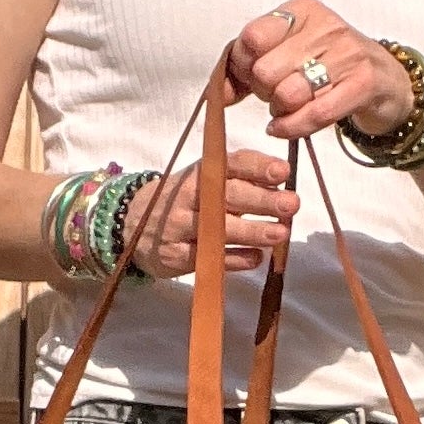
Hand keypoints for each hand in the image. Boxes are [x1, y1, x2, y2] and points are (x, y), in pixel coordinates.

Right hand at [124, 149, 298, 276]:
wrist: (132, 223)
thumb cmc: (185, 200)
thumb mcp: (204, 179)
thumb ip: (239, 178)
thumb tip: (282, 182)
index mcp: (202, 172)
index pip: (232, 164)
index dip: (258, 167)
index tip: (283, 171)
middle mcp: (190, 196)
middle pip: (228, 196)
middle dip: (262, 200)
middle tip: (292, 204)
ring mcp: (181, 227)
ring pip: (220, 229)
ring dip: (253, 232)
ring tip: (280, 233)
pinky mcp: (176, 256)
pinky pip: (209, 259)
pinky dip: (235, 259)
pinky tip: (256, 258)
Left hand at [226, 0, 413, 142]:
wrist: (385, 81)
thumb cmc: (327, 68)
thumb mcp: (289, 54)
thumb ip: (249, 68)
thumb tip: (218, 93)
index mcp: (302, 10)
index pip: (252, 37)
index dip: (243, 66)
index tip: (251, 78)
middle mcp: (326, 25)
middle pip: (266, 71)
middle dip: (264, 92)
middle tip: (275, 95)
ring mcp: (347, 53)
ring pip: (288, 94)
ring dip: (280, 111)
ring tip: (287, 108)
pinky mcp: (363, 84)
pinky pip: (315, 114)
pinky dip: (292, 128)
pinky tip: (283, 128)